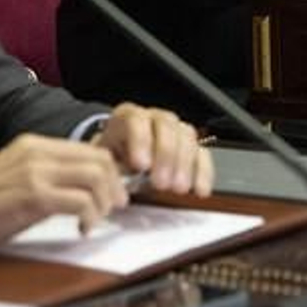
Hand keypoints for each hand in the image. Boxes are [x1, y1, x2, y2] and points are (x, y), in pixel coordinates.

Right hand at [0, 133, 126, 257]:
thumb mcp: (15, 177)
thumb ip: (44, 176)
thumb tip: (77, 189)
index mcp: (34, 144)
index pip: (89, 149)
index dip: (110, 172)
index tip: (112, 193)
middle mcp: (38, 152)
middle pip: (100, 159)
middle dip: (115, 185)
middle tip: (114, 207)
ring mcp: (36, 172)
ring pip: (97, 177)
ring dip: (105, 202)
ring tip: (96, 220)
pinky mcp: (34, 196)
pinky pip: (81, 201)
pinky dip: (90, 216)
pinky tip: (81, 229)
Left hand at [93, 103, 212, 196]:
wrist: (122, 159)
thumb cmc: (113, 159)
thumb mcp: (104, 161)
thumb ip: (110, 168)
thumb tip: (114, 182)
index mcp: (127, 117)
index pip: (136, 119)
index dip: (140, 141)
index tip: (141, 166)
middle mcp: (153, 117)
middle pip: (166, 126)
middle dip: (165, 155)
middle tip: (161, 182)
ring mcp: (175, 129)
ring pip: (186, 136)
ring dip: (185, 164)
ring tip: (178, 188)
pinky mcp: (190, 145)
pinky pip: (202, 152)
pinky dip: (203, 172)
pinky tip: (200, 190)